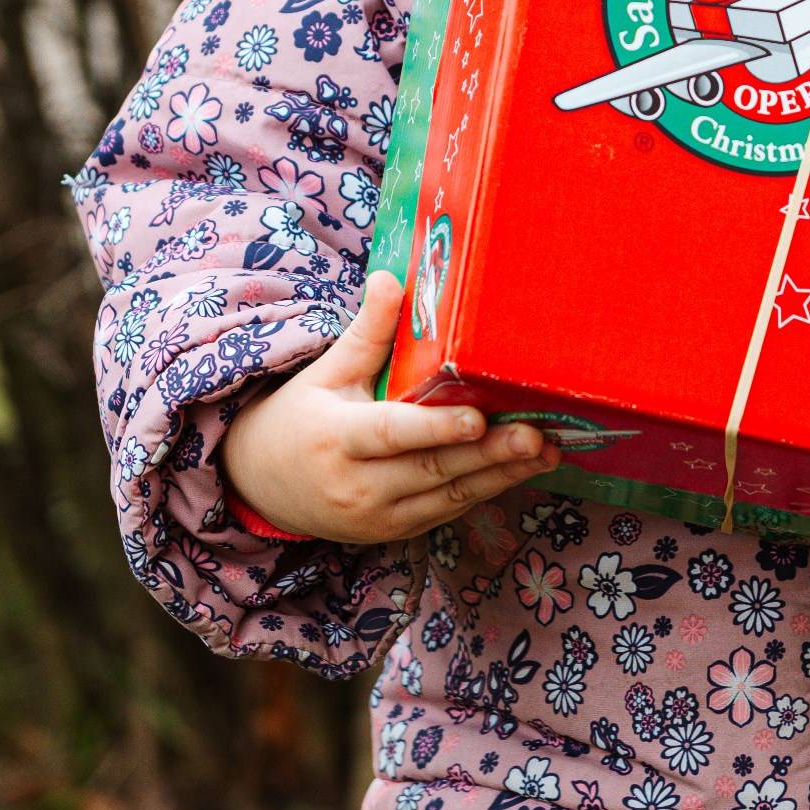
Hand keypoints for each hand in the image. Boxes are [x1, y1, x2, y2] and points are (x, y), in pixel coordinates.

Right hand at [218, 271, 560, 544]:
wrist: (262, 486)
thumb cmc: (299, 418)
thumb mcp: (324, 372)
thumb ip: (365, 332)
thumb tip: (390, 277)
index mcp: (336, 438)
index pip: (391, 434)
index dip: (435, 430)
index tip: (476, 418)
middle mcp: (357, 485)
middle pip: (431, 470)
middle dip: (488, 455)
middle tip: (536, 435)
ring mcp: (378, 516)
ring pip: (448, 495)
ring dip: (501, 476)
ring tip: (546, 452)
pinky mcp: (396, 532)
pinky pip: (448, 510)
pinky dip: (487, 490)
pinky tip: (524, 469)